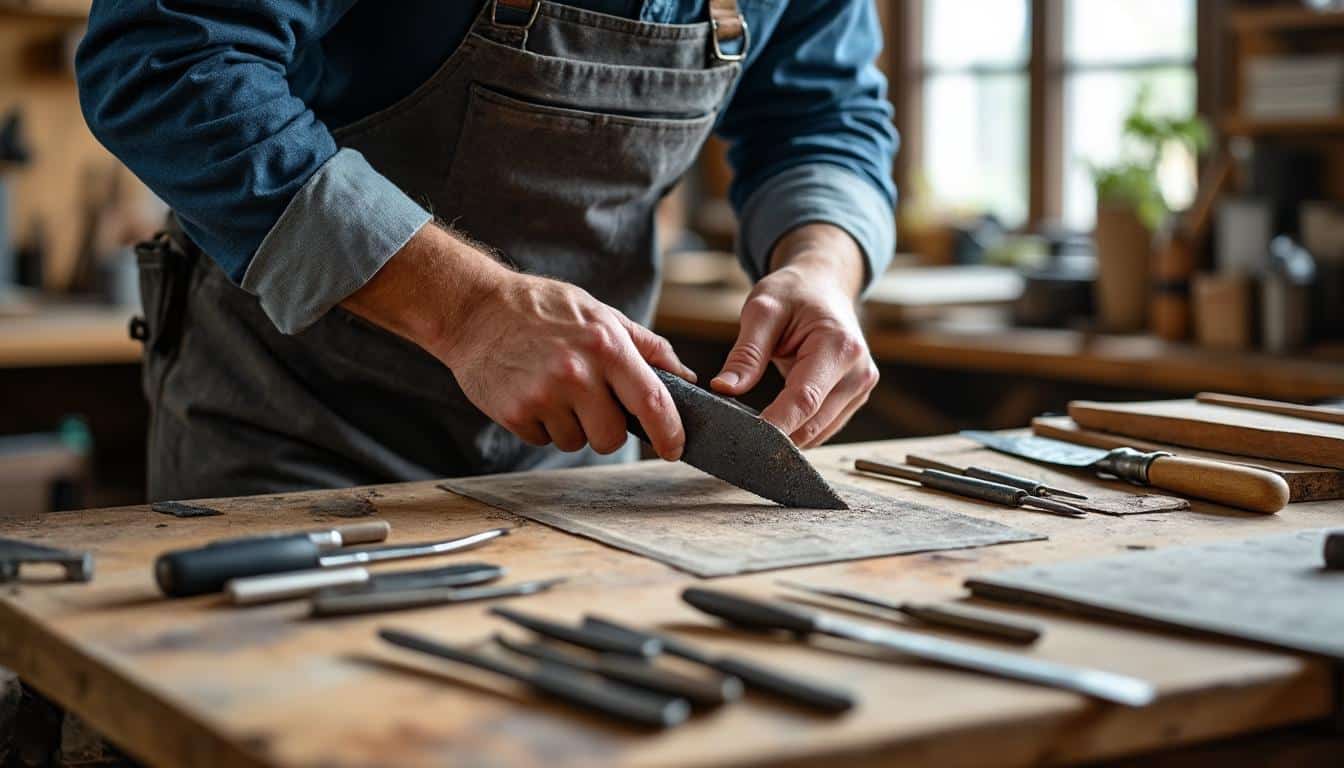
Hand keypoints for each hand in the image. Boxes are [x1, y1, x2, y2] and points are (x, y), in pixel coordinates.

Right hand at [343, 223, 691, 459]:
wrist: (476, 310)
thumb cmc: (543, 310)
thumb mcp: (601, 314)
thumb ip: (646, 347)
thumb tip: (686, 377)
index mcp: (606, 345)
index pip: (651, 401)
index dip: (669, 432)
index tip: (674, 449)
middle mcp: (577, 372)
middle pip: (612, 438)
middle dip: (606, 429)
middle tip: (590, 402)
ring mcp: (544, 395)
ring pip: (576, 443)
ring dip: (570, 426)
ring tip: (553, 388)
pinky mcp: (515, 413)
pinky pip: (544, 440)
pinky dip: (542, 425)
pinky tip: (532, 392)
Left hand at [711, 224, 876, 447]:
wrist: (824, 285)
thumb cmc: (794, 292)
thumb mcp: (762, 310)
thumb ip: (746, 352)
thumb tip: (724, 388)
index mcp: (839, 346)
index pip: (804, 399)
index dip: (774, 425)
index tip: (743, 438)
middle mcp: (859, 371)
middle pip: (813, 422)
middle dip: (776, 436)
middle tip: (736, 440)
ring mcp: (861, 387)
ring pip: (819, 432)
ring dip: (786, 436)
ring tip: (751, 431)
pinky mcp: (855, 397)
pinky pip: (823, 426)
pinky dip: (797, 430)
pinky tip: (774, 423)